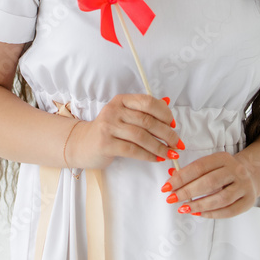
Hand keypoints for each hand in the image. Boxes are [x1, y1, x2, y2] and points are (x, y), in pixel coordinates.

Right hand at [68, 93, 184, 170]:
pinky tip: (157, 159)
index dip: (164, 113)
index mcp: (121, 100)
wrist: (82, 144)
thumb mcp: (124, 116)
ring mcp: (108, 127)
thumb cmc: (109, 130)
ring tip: (170, 153)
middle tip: (177, 143)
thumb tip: (168, 102)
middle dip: (166, 133)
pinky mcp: (105, 144)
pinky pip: (132, 150)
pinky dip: (148, 155)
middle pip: (147, 121)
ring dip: (159, 146)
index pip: (147, 102)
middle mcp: (114, 110)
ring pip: (141, 136)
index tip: (173, 124)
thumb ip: (144, 110)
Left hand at [162, 151, 258, 217]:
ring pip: (220, 199)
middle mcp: (236, 170)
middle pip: (209, 182)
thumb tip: (171, 176)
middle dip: (187, 192)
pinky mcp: (248, 201)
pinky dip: (212, 214)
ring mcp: (244, 186)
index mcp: (224, 158)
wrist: (250, 175)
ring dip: (198, 205)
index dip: (181, 177)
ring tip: (183, 208)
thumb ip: (192, 171)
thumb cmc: (223, 171)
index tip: (167, 186)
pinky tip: (198, 213)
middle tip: (172, 198)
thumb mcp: (211, 165)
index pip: (199, 167)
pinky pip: (228, 211)